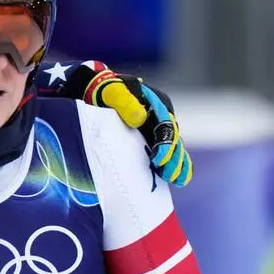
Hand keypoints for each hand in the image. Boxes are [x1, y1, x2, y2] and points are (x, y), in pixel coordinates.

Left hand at [64, 61, 191, 186]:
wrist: (95, 93)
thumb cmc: (105, 92)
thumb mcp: (113, 93)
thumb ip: (125, 103)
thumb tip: (139, 119)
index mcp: (157, 103)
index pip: (166, 125)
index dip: (166, 144)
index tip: (159, 159)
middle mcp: (161, 116)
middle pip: (172, 139)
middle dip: (173, 158)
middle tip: (170, 176)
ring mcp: (156, 127)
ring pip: (171, 147)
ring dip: (175, 164)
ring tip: (177, 181)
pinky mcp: (149, 137)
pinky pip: (163, 152)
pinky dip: (168, 164)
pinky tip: (172, 179)